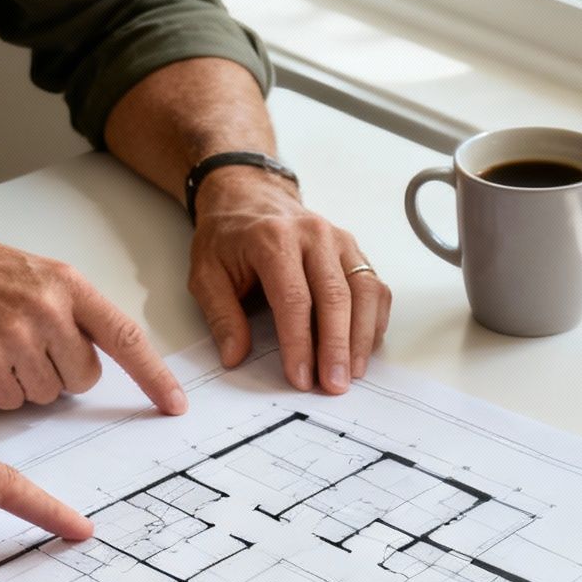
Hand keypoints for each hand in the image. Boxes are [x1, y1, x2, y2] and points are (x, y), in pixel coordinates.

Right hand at [0, 221, 187, 414]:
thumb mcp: (33, 274)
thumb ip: (71, 310)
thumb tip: (98, 355)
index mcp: (67, 284)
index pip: (125, 337)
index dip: (154, 376)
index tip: (174, 404)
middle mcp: (47, 309)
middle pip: (83, 378)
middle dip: (61, 375)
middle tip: (28, 347)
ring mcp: (14, 336)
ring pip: (46, 394)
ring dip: (24, 382)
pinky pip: (10, 400)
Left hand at [188, 169, 390, 393]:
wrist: (248, 197)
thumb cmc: (228, 238)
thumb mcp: (206, 274)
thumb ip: (221, 316)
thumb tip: (235, 356)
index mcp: (273, 239)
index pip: (294, 299)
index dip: (300, 343)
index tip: (300, 377)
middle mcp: (313, 235)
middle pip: (336, 297)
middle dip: (337, 347)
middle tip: (335, 385)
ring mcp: (340, 241)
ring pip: (364, 292)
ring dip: (361, 337)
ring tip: (352, 372)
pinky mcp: (354, 250)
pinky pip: (375, 287)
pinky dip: (374, 320)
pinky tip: (364, 347)